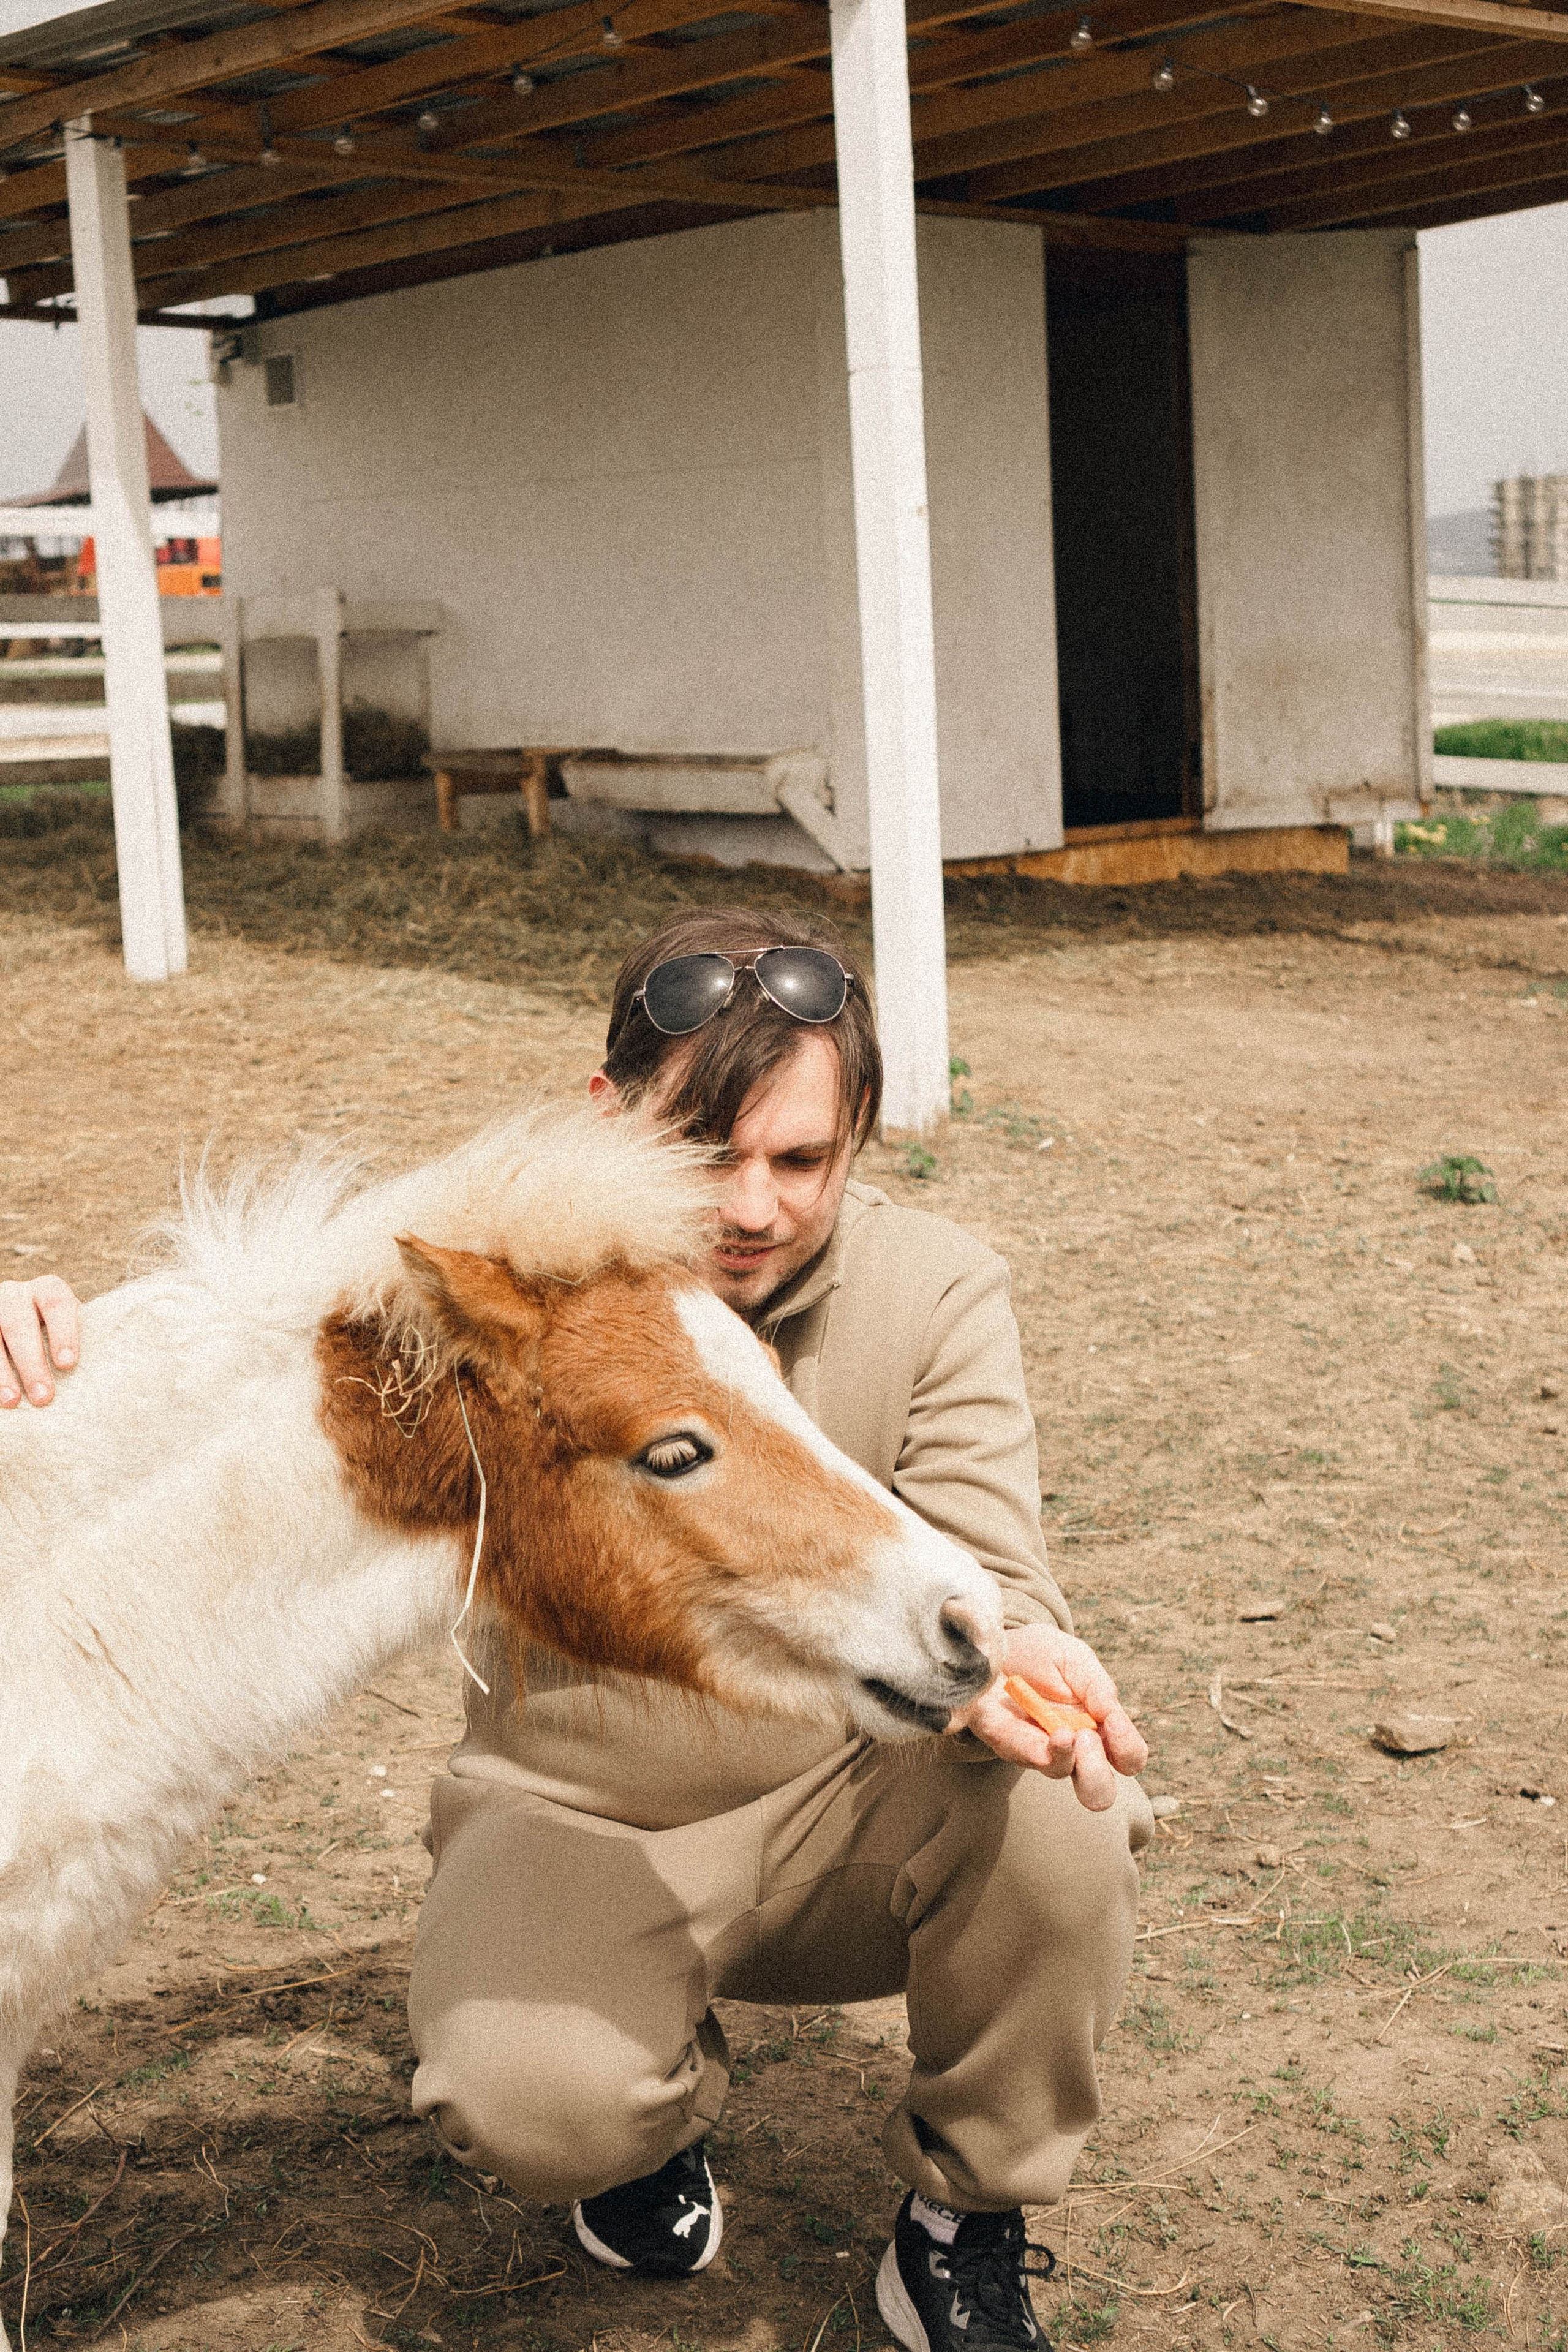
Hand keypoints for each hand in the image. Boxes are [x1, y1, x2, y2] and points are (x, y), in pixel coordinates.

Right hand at [0, 1275, 81, 1407]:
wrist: (25, 1327)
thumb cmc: (59, 1335)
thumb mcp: (72, 1328)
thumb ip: (86, 1339)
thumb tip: (105, 1371)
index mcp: (48, 1289)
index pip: (57, 1304)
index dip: (63, 1333)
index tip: (68, 1364)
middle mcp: (15, 1294)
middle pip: (19, 1324)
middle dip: (31, 1362)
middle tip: (43, 1396)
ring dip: (3, 1372)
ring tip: (13, 1402)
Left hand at [948, 1623, 1147, 1810]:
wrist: (996, 1644)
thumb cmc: (1041, 1655)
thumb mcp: (1075, 1659)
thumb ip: (1098, 1686)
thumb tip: (1113, 1717)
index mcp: (1098, 1729)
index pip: (1128, 1760)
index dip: (1128, 1751)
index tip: (1114, 1724)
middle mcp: (1072, 1749)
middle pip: (1098, 1791)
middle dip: (1097, 1774)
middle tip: (1087, 1738)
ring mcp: (1038, 1749)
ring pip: (1058, 1772)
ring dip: (1065, 1756)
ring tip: (1063, 1732)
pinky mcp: (1004, 1740)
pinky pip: (1019, 1754)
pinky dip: (1032, 1750)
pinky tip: (1043, 1741)